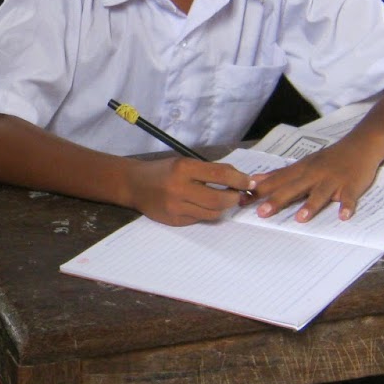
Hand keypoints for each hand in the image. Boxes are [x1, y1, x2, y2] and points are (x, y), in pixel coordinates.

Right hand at [121, 156, 249, 226]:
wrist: (134, 185)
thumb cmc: (163, 171)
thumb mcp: (184, 163)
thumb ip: (209, 171)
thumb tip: (238, 179)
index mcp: (183, 169)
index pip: (220, 175)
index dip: (240, 180)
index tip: (249, 182)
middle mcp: (179, 189)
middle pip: (219, 200)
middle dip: (234, 198)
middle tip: (237, 195)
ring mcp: (176, 207)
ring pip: (213, 213)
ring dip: (223, 207)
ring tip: (223, 200)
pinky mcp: (174, 220)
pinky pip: (200, 219)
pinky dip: (206, 212)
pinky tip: (202, 206)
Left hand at [248, 138, 378, 222]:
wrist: (360, 145)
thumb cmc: (328, 158)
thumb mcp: (303, 163)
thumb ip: (280, 174)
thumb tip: (255, 180)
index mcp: (301, 170)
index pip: (277, 180)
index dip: (260, 190)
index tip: (242, 200)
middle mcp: (314, 174)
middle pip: (293, 188)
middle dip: (277, 200)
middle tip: (262, 213)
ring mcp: (333, 179)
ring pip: (320, 193)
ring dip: (311, 205)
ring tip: (300, 218)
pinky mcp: (351, 185)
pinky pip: (349, 197)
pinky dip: (347, 206)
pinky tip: (343, 217)